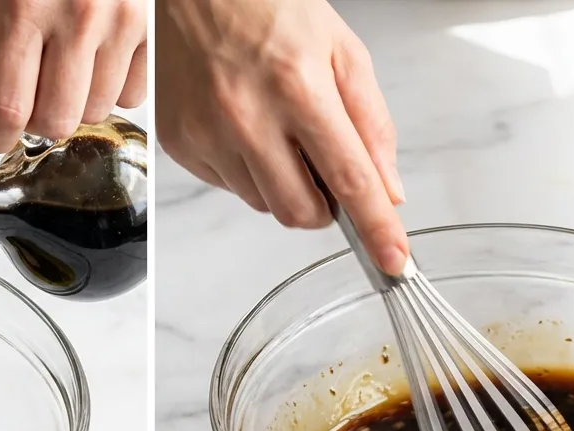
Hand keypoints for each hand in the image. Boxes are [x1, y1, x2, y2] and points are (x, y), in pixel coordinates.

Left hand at [0, 0, 146, 153]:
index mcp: (24, 4)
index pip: (8, 110)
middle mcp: (79, 15)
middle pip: (56, 121)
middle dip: (33, 119)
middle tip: (24, 90)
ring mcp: (124, 19)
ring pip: (96, 110)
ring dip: (73, 101)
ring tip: (61, 61)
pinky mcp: (153, 23)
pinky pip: (137, 91)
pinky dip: (113, 86)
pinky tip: (94, 55)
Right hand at [157, 0, 406, 274]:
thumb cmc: (263, 4)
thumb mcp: (339, 47)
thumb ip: (370, 121)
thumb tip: (387, 187)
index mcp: (297, 86)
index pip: (349, 180)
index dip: (376, 228)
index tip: (393, 261)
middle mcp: (247, 117)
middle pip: (301, 212)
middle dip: (324, 206)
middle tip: (323, 166)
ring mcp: (207, 135)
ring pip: (264, 204)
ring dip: (283, 184)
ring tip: (277, 129)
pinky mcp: (180, 144)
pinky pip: (228, 187)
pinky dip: (247, 170)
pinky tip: (244, 126)